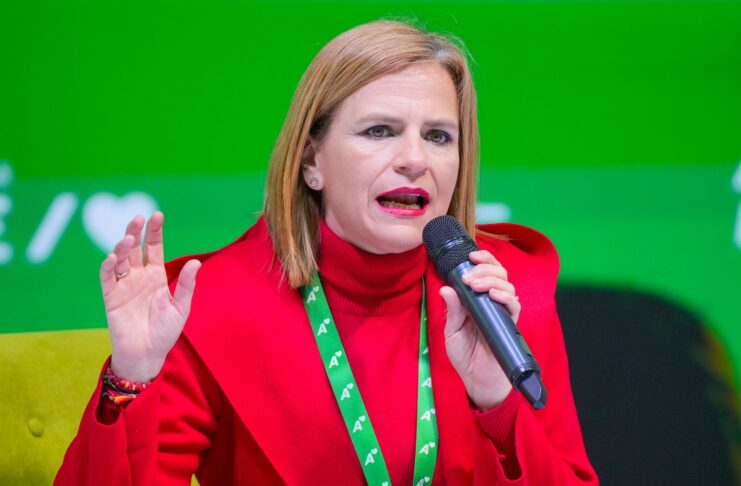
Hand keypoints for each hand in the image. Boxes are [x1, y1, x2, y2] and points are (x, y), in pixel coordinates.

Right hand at [100, 211, 200, 381]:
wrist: (147, 355)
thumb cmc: (165, 332)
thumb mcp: (181, 307)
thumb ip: (186, 285)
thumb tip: (195, 263)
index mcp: (156, 276)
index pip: (154, 248)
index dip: (155, 232)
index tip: (157, 215)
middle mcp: (139, 277)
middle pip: (135, 248)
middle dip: (136, 232)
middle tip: (139, 217)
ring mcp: (124, 286)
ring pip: (120, 260)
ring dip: (122, 247)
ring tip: (128, 238)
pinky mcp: (111, 298)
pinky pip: (108, 279)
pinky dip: (108, 267)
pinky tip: (112, 257)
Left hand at [440, 250, 520, 410]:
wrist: (476, 380)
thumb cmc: (465, 355)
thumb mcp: (452, 330)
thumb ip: (453, 310)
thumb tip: (446, 288)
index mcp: (478, 299)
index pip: (486, 272)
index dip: (482, 260)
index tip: (471, 256)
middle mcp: (492, 302)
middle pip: (499, 274)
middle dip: (485, 268)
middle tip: (468, 275)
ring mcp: (502, 313)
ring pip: (507, 286)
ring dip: (491, 280)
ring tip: (475, 285)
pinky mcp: (510, 325)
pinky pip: (514, 306)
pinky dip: (505, 297)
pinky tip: (494, 295)